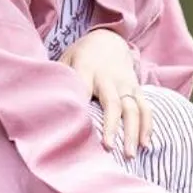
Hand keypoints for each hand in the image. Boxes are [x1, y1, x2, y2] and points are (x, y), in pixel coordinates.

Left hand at [62, 29, 148, 154]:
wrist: (108, 38)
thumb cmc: (81, 56)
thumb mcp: (65, 60)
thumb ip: (59, 81)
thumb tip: (44, 107)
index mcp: (85, 69)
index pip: (84, 90)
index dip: (82, 108)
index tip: (78, 130)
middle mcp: (108, 78)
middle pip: (113, 104)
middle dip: (112, 127)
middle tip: (110, 149)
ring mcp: (125, 83)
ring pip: (134, 108)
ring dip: (134, 132)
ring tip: (131, 154)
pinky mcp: (137, 88)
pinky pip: (146, 108)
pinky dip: (148, 126)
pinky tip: (146, 145)